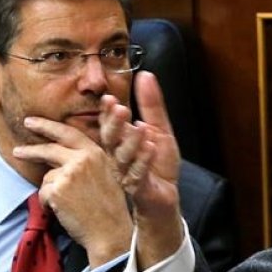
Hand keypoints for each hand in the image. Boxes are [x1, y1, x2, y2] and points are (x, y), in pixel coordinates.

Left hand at [12, 118, 132, 266]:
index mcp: (96, 152)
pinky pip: (43, 193)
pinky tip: (64, 210)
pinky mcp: (57, 190)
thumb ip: (88, 160)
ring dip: (51, 190)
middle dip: (30, 150)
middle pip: (49, 149)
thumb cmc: (109, 207)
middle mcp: (83, 159)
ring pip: (47, 177)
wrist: (110, 231)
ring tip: (68, 204)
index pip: (67, 132)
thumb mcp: (107, 174)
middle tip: (17, 151)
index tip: (32, 122)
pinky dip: (48, 203)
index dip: (47, 126)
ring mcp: (69, 173)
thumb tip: (62, 152)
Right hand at [99, 71, 183, 270]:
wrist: (164, 197)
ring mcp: (125, 173)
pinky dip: (144, 161)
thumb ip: (152, 105)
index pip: (109, 123)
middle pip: (111, 139)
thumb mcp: (159, 129)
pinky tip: (151, 147)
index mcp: (119, 142)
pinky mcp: (137, 188)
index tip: (109, 98)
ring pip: (123, 157)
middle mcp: (117, 157)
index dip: (108, 112)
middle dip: (114, 123)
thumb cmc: (157, 164)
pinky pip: (138, 175)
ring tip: (139, 126)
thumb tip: (146, 75)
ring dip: (130, 141)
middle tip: (119, 108)